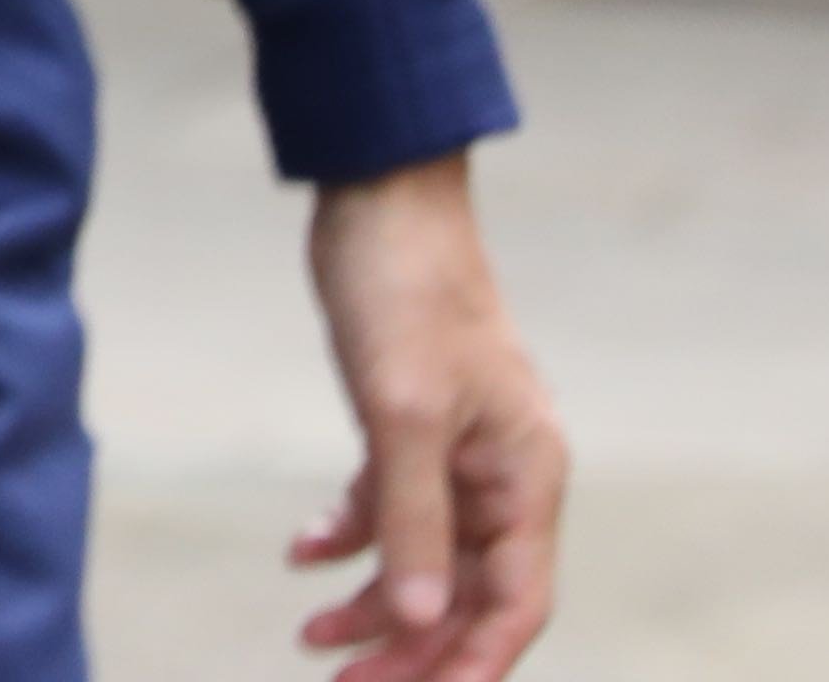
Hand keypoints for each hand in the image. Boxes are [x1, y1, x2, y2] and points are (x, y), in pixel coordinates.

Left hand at [294, 154, 561, 678]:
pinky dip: (351, 535)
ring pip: (427, 557)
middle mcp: (506, 473)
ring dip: (375, 600)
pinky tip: (301, 552)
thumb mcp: (402, 412)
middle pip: (468, 593)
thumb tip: (424, 622)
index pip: (513, 604)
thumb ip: (413, 520)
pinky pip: (392, 506)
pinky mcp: (414, 423)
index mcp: (527, 477)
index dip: (468, 666)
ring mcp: (462, 449)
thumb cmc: (402, 292)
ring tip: (309, 637)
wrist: (378, 194)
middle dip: (411, 646)